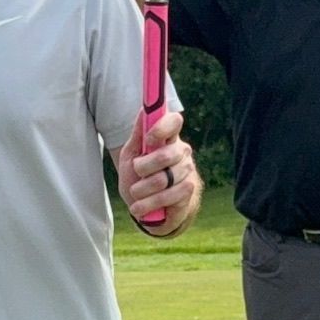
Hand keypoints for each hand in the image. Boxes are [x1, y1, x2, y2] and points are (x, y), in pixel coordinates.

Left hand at [118, 108, 199, 235]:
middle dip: (142, 169)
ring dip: (142, 190)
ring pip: (162, 179)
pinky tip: (141, 207)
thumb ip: (137, 134)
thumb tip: (143, 109)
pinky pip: (169, 196)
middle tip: (137, 174)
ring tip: (136, 194)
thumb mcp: (131, 156)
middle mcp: (181, 152)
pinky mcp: (189, 191)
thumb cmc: (139, 178)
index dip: (162, 127)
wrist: (147, 210)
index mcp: (168, 139)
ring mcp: (187, 171)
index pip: (174, 122)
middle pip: (164, 156)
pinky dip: (149, 203)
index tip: (149, 139)